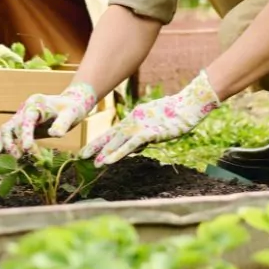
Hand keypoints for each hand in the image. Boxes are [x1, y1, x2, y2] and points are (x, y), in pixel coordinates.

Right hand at [0, 82, 97, 157]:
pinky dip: (1, 141)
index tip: (27, 148)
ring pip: (7, 128)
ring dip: (7, 143)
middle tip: (22, 156)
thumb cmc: (72, 108)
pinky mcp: (22, 124)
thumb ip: (63, 123)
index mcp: (36, 103)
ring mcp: (22, 116)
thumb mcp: (71, 114)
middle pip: (14, 125)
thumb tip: (55, 135)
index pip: (27, 119)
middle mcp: (25, 108)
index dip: (25, 134)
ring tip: (16, 157)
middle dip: (17, 142)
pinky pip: (8, 132)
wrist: (70, 104)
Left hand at [80, 70, 218, 165]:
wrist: (188, 107)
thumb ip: (142, 137)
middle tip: (80, 156)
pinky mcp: (148, 132)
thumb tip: (133, 148)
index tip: (87, 151)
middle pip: (111, 136)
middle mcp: (133, 122)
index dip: (100, 142)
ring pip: (117, 140)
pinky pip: (130, 145)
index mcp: (134, 120)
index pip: (113, 133)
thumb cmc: (174, 115)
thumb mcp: (154, 127)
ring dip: (104, 152)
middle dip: (95, 146)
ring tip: (91, 161)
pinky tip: (108, 160)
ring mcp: (140, 126)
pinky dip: (117, 153)